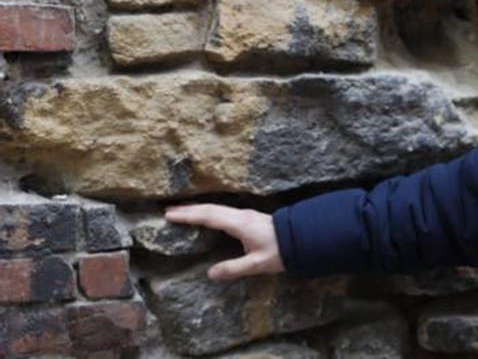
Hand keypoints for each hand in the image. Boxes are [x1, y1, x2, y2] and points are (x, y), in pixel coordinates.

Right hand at [163, 204, 284, 280]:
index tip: (169, 214)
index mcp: (238, 224)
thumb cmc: (280, 251)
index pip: (208, 216)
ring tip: (182, 212)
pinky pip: (222, 212)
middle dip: (189, 210)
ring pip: (216, 209)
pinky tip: (206, 218)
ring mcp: (245, 215)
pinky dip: (208, 213)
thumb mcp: (257, 264)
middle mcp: (240, 216)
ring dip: (198, 210)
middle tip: (168, 211)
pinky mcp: (248, 218)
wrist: (303, 237)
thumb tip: (210, 273)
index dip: (188, 215)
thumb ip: (234, 269)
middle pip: (210, 209)